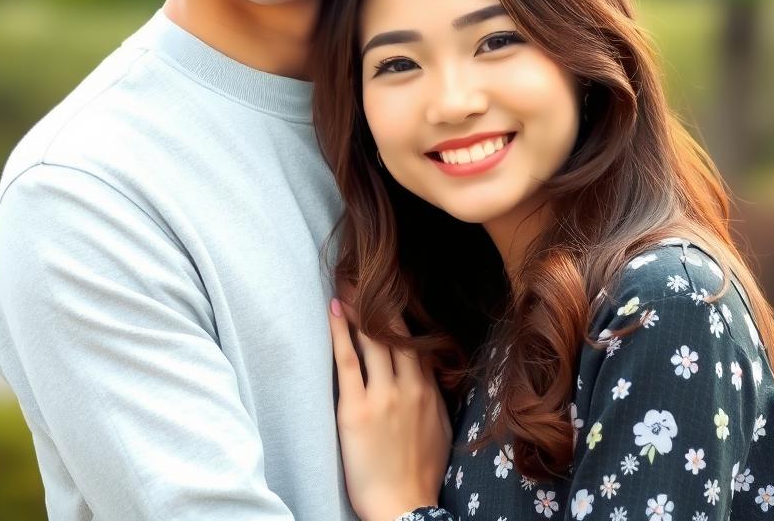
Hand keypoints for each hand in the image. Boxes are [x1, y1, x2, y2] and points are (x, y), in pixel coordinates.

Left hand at [329, 299, 451, 520]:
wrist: (404, 510)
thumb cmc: (420, 475)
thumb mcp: (440, 429)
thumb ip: (434, 396)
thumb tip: (427, 372)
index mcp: (429, 391)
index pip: (416, 342)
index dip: (401, 316)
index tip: (390, 293)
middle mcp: (409, 386)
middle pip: (395, 333)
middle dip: (380, 302)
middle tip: (365, 276)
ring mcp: (383, 395)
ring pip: (372, 339)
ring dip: (359, 308)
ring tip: (347, 285)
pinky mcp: (356, 409)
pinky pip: (347, 360)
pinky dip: (340, 332)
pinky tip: (333, 311)